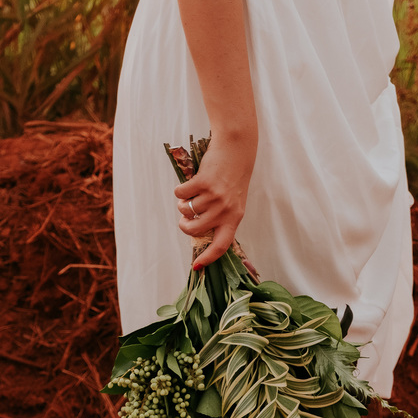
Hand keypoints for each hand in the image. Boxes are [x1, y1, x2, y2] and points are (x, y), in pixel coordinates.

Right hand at [174, 131, 255, 270]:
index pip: (221, 245)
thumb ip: (220, 217)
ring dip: (182, 203)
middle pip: (194, 230)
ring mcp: (214, 197)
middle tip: (184, 217)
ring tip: (192, 193)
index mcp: (234, 218)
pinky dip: (180, 190)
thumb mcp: (233, 201)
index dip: (208, 258)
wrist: (237, 149)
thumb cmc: (232, 177)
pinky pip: (181, 194)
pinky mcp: (203, 183)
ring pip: (185, 210)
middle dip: (183, 225)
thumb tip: (196, 231)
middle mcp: (225, 210)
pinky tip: (190, 182)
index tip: (197, 267)